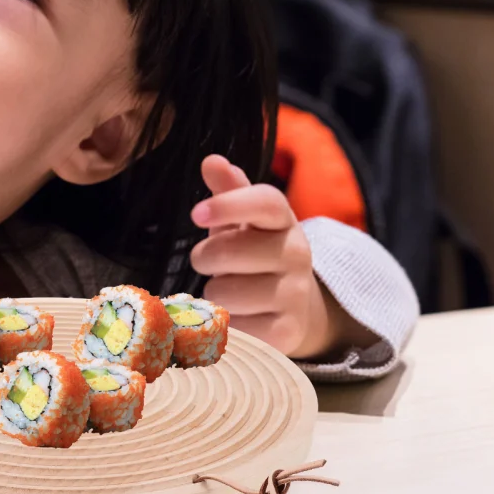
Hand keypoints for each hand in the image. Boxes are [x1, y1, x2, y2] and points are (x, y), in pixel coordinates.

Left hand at [190, 154, 373, 358]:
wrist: (297, 309)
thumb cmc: (256, 257)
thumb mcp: (244, 223)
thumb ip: (228, 192)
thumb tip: (212, 161)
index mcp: (283, 220)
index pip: (265, 202)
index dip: (229, 204)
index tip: (196, 214)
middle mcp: (297, 253)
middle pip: (230, 251)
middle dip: (206, 258)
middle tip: (211, 264)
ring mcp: (295, 294)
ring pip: (225, 293)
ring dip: (214, 295)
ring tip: (230, 293)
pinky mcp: (287, 332)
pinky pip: (235, 327)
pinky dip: (225, 325)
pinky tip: (238, 319)